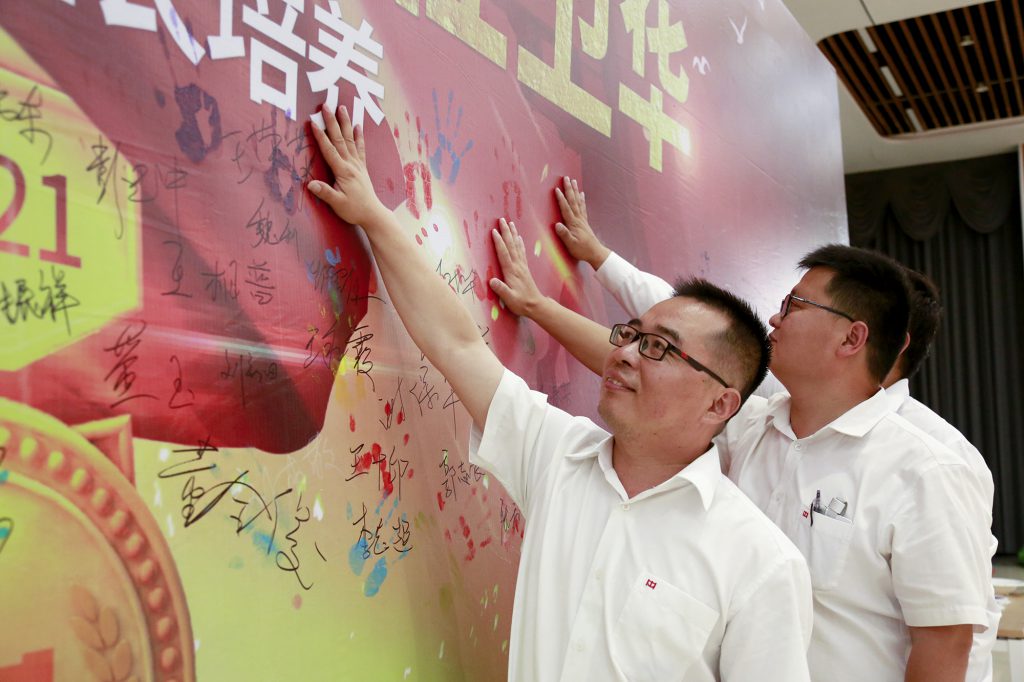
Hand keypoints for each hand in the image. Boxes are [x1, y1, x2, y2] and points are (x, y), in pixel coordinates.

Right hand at [307, 103, 386, 227]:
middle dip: (332, 121)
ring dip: (345, 123)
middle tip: (326, 106)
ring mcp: (358, 164)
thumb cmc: (354, 210)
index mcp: (343, 171)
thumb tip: (310, 184)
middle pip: (340, 139)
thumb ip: (325, 193)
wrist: (372, 214)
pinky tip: (358, 126)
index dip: (320, 136)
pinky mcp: (362, 167)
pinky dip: (359, 136)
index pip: (329, 150)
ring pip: (350, 139)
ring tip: (342, 108)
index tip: (313, 122)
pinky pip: (360, 148)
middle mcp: (351, 164)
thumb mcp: (337, 203)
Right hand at [489, 218, 544, 317]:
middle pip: (510, 246)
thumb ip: (501, 290)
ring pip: (516, 246)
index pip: (504, 254)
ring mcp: (522, 266)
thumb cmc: (521, 303)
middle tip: (502, 220)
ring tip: (510, 223)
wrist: (535, 305)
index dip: (499, 242)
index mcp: (511, 272)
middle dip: (506, 232)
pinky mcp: (525, 268)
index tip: (494, 231)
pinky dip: (519, 243)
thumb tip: (492, 281)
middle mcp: (517, 266)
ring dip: (513, 234)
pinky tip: (518, 237)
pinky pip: (522, 252)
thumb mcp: (510, 299)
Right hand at [554, 176, 609, 269]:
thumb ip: (564, 234)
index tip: (556, 189)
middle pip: (573, 201)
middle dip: (569, 189)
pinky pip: (583, 207)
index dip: (561, 199)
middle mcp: (578, 219)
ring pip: (578, 202)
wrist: (595, 253)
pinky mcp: (585, 222)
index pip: (566, 208)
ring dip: (575, 191)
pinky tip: (582, 194)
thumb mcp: (571, 244)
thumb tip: (557, 224)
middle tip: (566, 178)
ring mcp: (582, 219)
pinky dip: (582, 199)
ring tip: (574, 181)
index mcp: (573, 223)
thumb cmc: (582, 250)